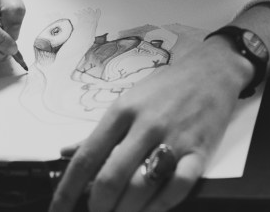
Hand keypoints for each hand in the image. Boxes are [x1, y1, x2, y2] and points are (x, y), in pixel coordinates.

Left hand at [49, 38, 249, 211]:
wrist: (212, 71)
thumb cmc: (166, 87)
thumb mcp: (127, 101)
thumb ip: (99, 132)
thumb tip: (66, 153)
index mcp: (122, 112)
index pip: (86, 157)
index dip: (67, 190)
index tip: (58, 210)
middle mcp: (145, 125)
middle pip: (111, 178)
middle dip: (98, 205)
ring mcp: (173, 139)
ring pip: (141, 187)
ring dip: (125, 210)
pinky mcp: (199, 152)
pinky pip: (177, 187)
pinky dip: (160, 206)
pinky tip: (151, 210)